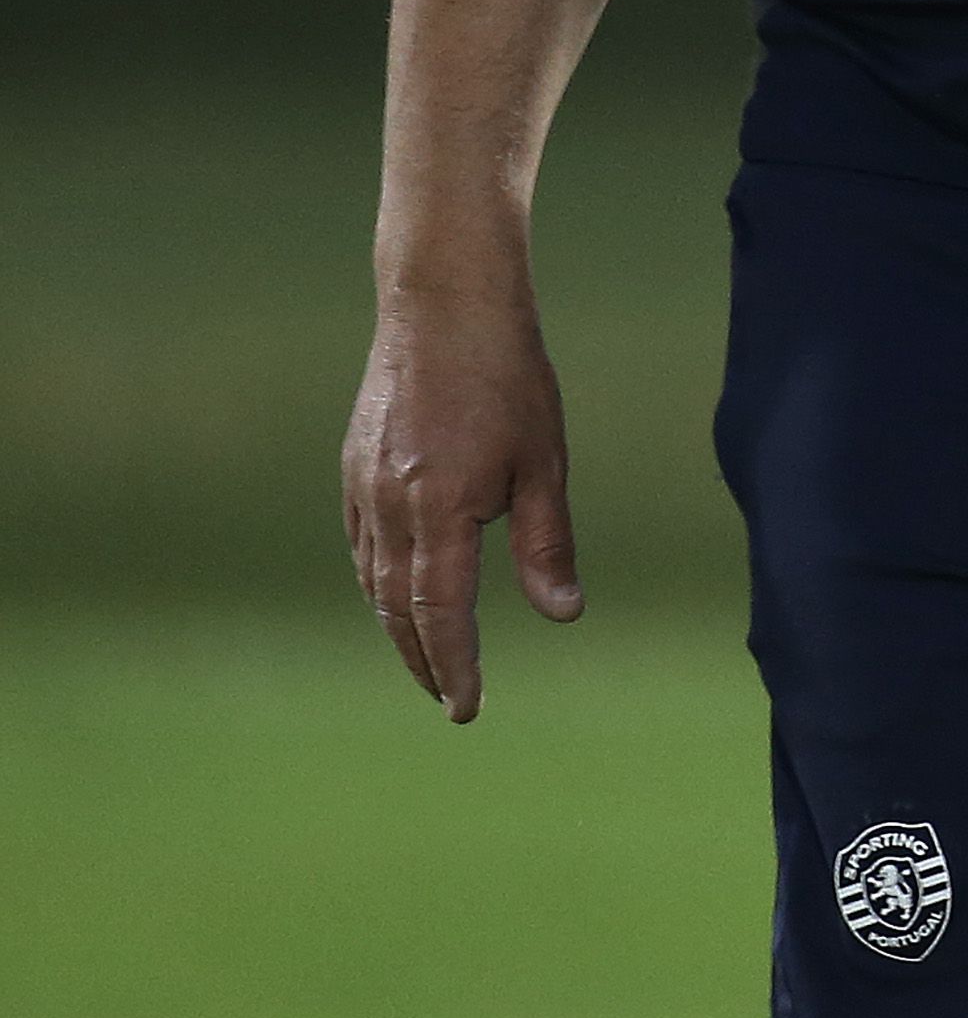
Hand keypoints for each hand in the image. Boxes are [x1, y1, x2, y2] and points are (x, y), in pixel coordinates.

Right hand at [343, 285, 581, 721]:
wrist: (445, 307)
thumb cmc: (510, 380)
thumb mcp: (545, 463)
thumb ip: (547, 544)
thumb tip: (563, 615)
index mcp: (439, 509)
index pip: (440, 613)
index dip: (454, 665)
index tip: (466, 710)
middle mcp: (389, 507)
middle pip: (398, 608)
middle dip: (424, 659)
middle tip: (449, 697)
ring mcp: (362, 488)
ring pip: (374, 580)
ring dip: (398, 626)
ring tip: (429, 658)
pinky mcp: (353, 469)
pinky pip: (363, 546)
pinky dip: (380, 583)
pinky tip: (400, 593)